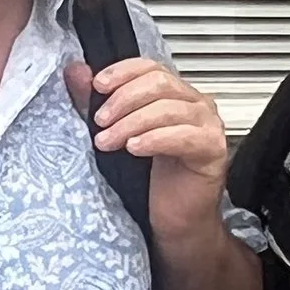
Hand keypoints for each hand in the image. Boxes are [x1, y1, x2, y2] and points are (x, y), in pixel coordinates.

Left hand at [74, 55, 231, 242]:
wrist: (178, 222)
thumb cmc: (154, 183)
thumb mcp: (120, 136)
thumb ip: (100, 104)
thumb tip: (77, 73)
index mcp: (177, 95)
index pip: (151, 67)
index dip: (123, 72)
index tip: (98, 85)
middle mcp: (196, 105)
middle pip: (159, 83)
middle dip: (122, 100)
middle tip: (100, 121)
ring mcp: (209, 125)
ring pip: (167, 108)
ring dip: (131, 123)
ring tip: (108, 141)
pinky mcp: (213, 149)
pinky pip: (182, 135)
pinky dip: (154, 139)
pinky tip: (134, 148)